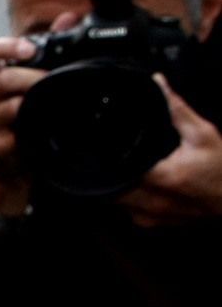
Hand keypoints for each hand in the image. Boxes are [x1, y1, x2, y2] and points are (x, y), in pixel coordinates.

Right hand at [0, 28, 53, 215]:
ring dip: (34, 104)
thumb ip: (48, 50)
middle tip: (55, 80)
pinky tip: (38, 133)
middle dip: (34, 77)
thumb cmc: (19, 124)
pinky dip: (28, 134)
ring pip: (9, 107)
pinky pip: (9, 137)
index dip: (3, 46)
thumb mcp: (30, 85)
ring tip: (52, 106)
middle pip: (1, 78)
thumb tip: (68, 18)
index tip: (29, 49)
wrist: (10, 170)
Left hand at [117, 75, 221, 226]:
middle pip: (108, 187)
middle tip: (116, 156)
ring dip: (117, 185)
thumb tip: (158, 83)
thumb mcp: (202, 134)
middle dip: (108, 171)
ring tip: (127, 168)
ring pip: (114, 201)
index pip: (113, 168)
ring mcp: (149, 216)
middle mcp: (149, 202)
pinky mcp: (152, 223)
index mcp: (158, 179)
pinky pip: (127, 211)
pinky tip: (138, 184)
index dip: (105, 155)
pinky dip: (128, 198)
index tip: (105, 144)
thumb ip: (177, 110)